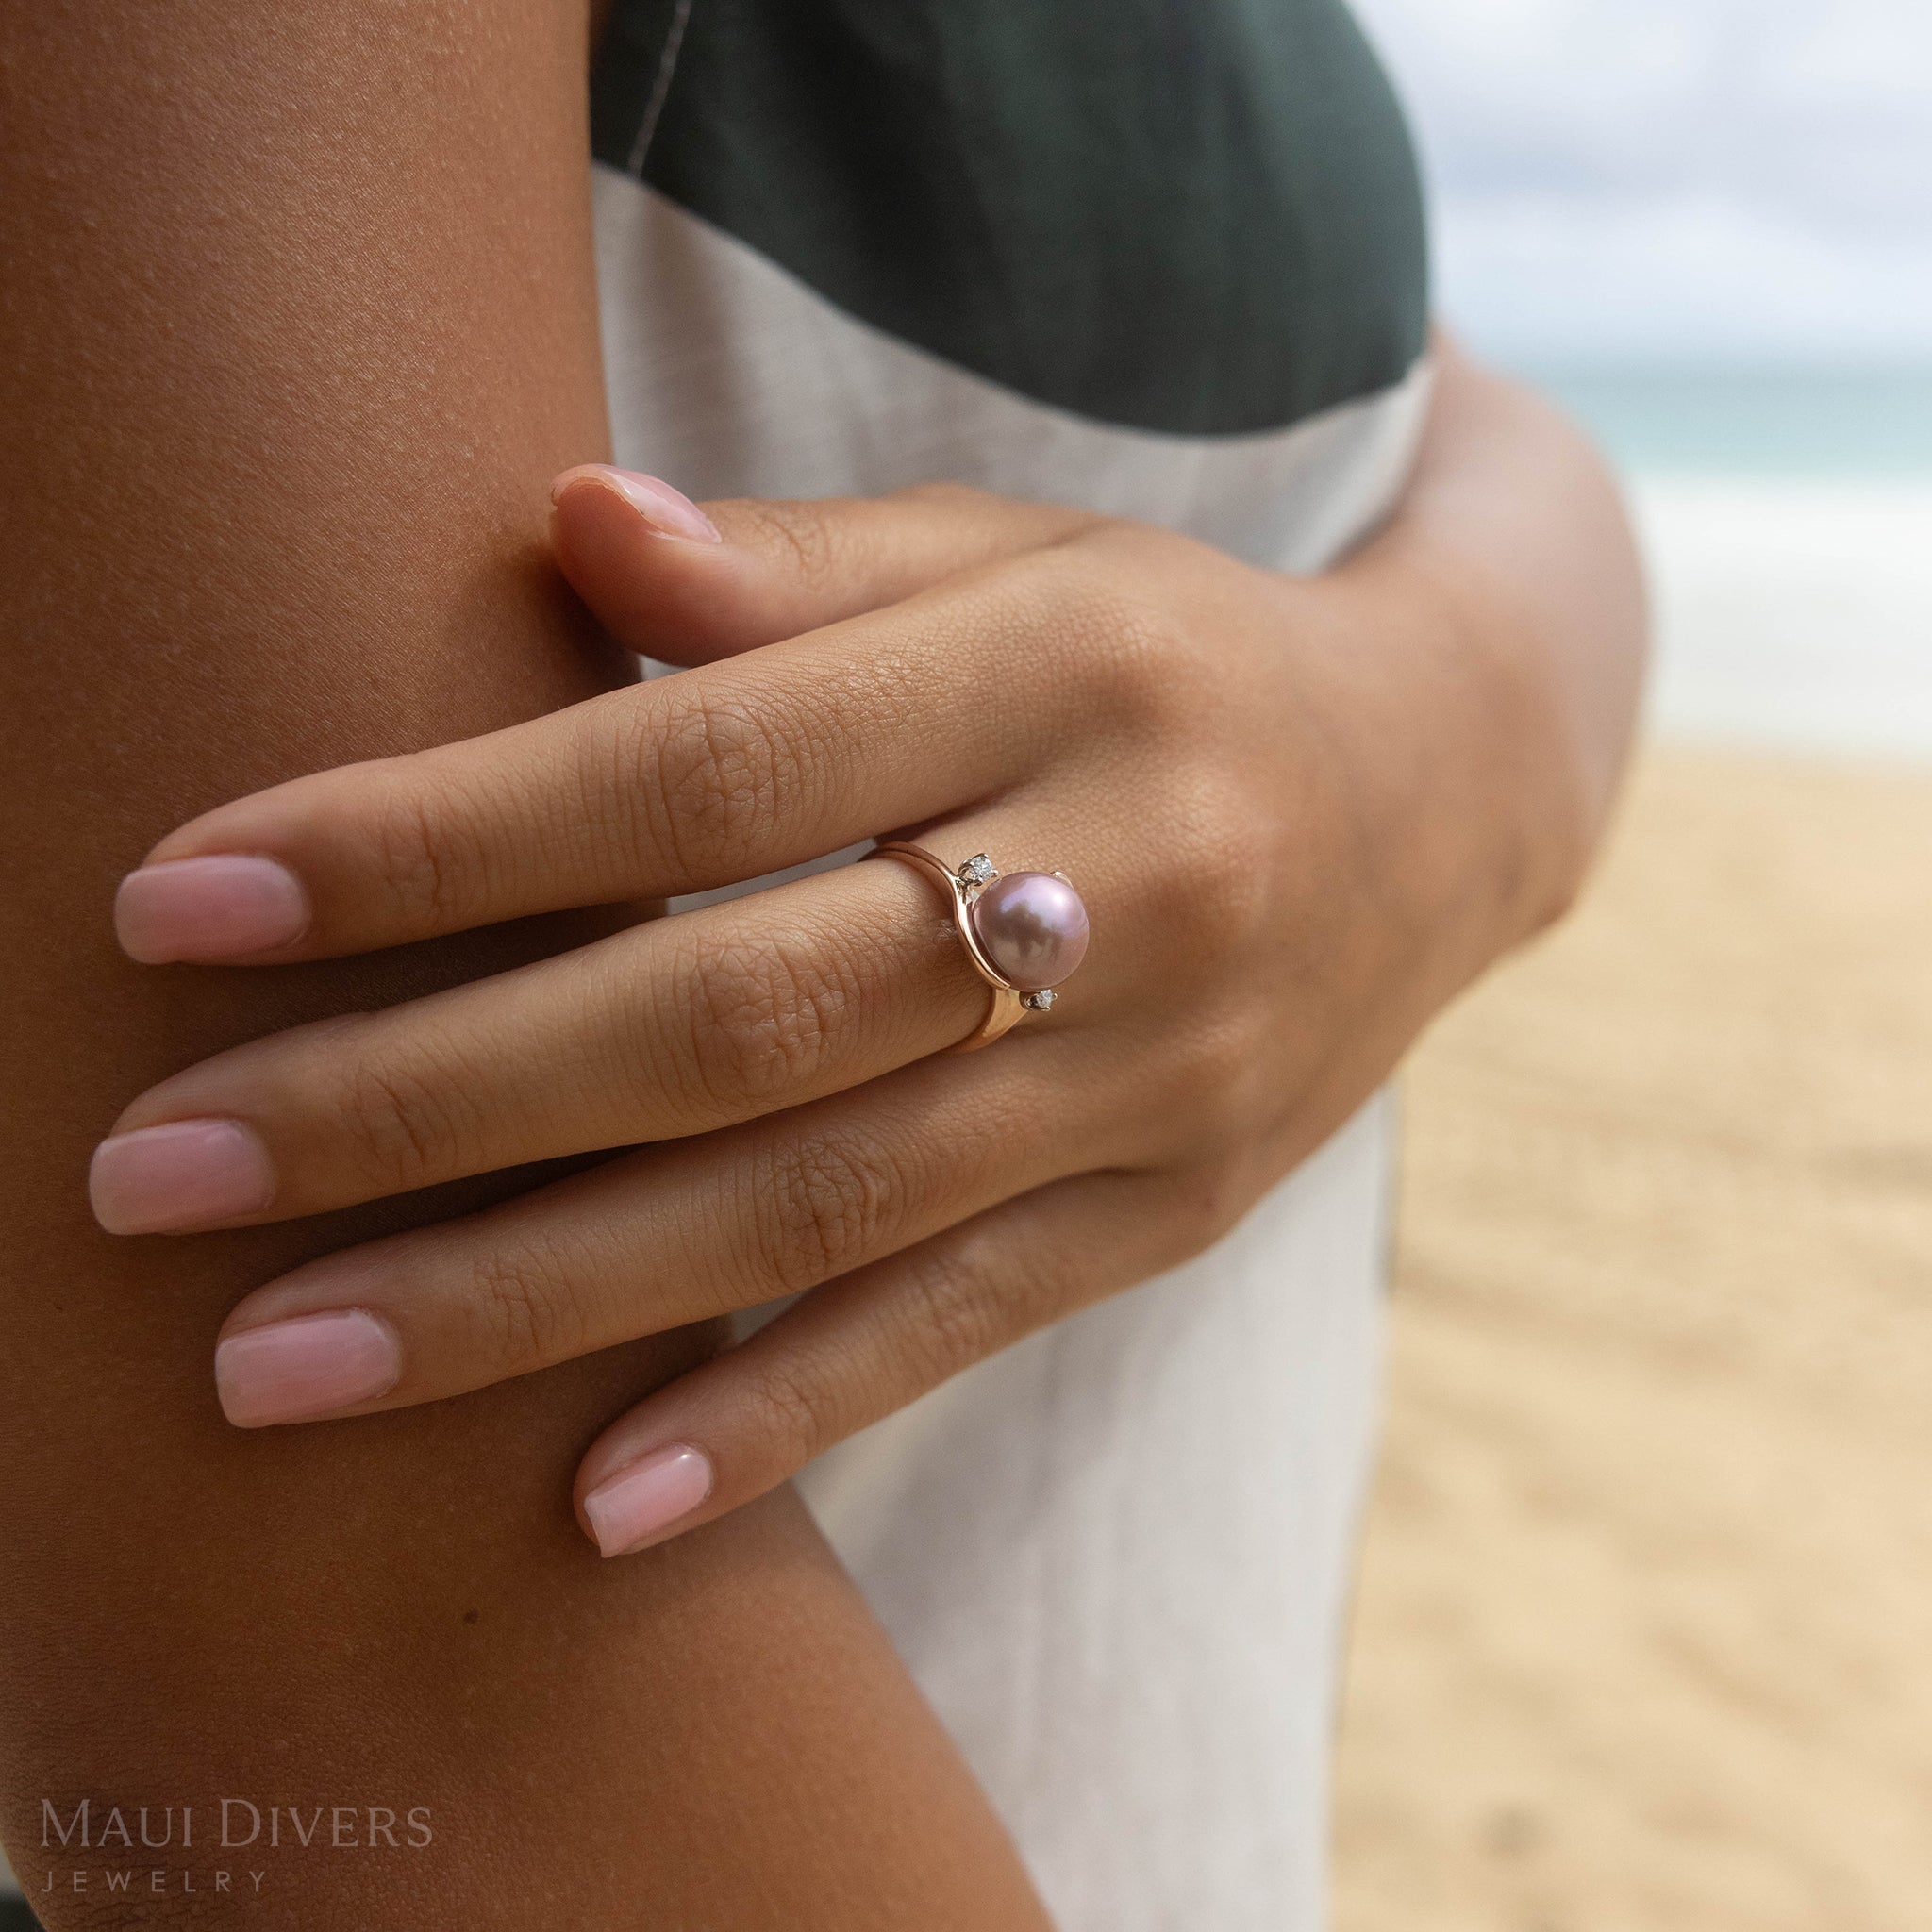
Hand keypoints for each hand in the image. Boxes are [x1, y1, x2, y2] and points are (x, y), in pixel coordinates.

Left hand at [94, 455, 1584, 1555]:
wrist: (1446, 791)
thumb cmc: (1169, 648)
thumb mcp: (1018, 555)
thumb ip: (800, 568)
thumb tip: (569, 525)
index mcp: (1066, 669)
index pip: (704, 764)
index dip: (442, 840)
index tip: (193, 908)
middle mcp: (1129, 881)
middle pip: (732, 1013)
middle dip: (426, 1100)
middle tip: (161, 1173)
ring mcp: (1157, 1075)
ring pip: (815, 1207)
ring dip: (537, 1297)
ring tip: (284, 1363)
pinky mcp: (1169, 1212)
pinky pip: (959, 1332)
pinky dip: (776, 1417)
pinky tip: (591, 1503)